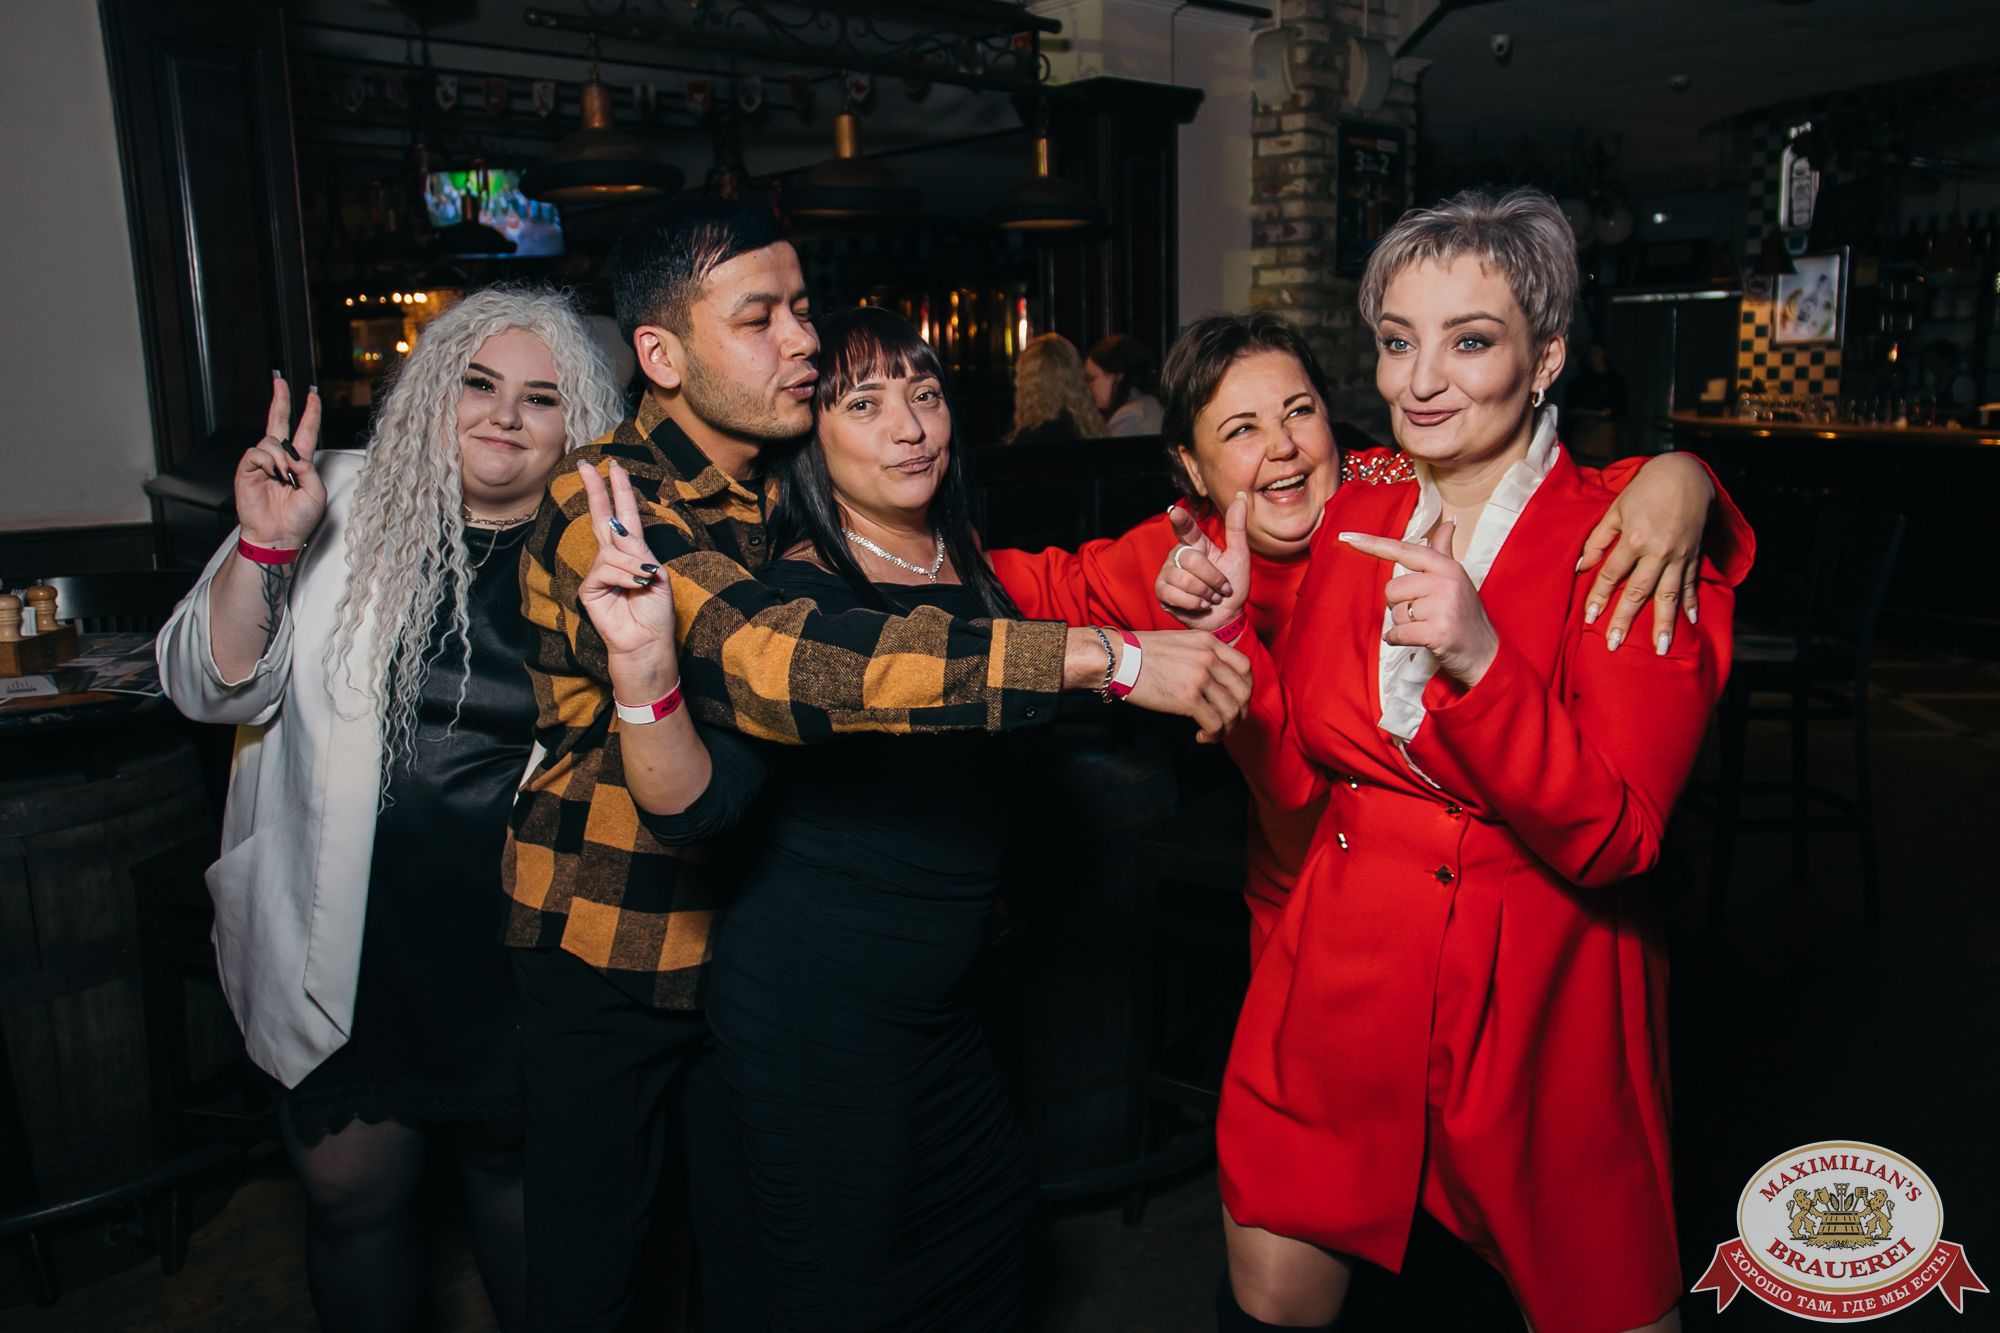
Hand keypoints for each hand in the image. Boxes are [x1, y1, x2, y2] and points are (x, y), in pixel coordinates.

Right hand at [234, 374, 324, 548]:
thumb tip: (294, 454)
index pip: (305, 431)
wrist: (279, 535)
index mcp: (299, 461)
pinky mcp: (247, 470)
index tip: (313, 395)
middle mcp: (280, 458)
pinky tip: (273, 474)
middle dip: (280, 400)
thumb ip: (309, 469)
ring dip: (282, 456)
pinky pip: (257, 453)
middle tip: (280, 381)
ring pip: (271, 440)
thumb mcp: (316, 492)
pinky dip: (268, 461)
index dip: (310, 412)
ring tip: (285, 476)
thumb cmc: (299, 518)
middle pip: (279, 421)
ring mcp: (263, 463)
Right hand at [574, 461, 679, 698]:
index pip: (624, 515)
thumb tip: (617, 539)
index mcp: (634, 552)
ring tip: (644, 583)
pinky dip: (624, 576)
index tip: (612, 467)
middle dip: (596, 490)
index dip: (619, 491)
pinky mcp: (590, 589)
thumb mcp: (656, 576)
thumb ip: (637, 554)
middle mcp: (615, 557)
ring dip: (631, 564)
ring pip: (612, 550)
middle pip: (603, 517)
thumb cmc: (656, 612)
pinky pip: (606, 570)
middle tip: (585, 465)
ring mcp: (600, 572)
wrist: (648, 643)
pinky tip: (635, 587)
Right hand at [1122, 628, 1252, 742]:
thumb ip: (1200, 655)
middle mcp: (1209, 658)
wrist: (1117, 657)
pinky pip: (1215, 723)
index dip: (1245, 688)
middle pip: (1243, 691)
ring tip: (1213, 734)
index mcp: (1209, 642)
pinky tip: (1201, 736)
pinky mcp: (1189, 698)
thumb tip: (1211, 680)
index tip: (1236, 700)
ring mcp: (1201, 678)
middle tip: (1229, 723)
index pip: (1245, 667)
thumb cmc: (1139, 652)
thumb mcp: (1179, 643)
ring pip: (1232, 710)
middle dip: (1240, 712)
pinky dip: (1212, 735)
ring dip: (1227, 728)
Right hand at [1155, 494, 1249, 633]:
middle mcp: (1178, 555)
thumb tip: (1241, 496)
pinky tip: (1200, 605)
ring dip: (1205, 593)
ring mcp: (1168, 573)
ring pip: (1184, 579)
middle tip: (1222, 589)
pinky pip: (1175, 594)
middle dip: (1213, 579)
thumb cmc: (1232, 587)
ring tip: (1211, 597)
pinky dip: (1194, 603)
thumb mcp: (1239, 556)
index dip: (1180, 520)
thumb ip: (1237, 528)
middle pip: (1192, 560)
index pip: (1186, 528)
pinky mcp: (1162, 592)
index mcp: (1196, 544)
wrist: (1226, 618)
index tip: (1174, 512)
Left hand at [1340, 520, 1498, 687]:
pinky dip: (1397, 639)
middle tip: (1421, 614)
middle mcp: (1446, 582)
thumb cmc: (1465, 615)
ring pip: (1394, 612)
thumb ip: (1444, 552)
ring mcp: (1443, 606)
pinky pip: (1397, 633)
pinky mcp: (1438, 631)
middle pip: (1392, 588)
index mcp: (1446, 567)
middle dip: (1398, 605)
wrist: (1485, 653)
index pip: (1403, 550)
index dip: (1373, 544)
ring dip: (1402, 624)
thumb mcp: (1458, 579)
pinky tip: (1414, 640)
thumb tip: (1447, 524)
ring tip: (1425, 627)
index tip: (1347, 536)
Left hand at [1576, 453, 1712, 653]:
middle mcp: (1658, 551)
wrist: (1687, 473)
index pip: (1612, 575)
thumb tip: (1581, 567)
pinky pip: (1692, 583)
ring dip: (1664, 623)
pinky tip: (1690, 621)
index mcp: (1635, 539)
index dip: (1599, 597)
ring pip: (1669, 595)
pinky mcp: (1695, 554)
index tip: (1589, 619)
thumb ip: (1598, 540)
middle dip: (1626, 620)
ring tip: (1661, 648)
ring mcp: (1679, 555)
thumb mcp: (1616, 509)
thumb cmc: (1646, 489)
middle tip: (1615, 645)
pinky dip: (1692, 602)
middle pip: (1639, 592)